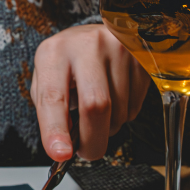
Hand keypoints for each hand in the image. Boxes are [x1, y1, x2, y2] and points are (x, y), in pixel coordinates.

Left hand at [31, 25, 150, 161]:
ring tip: (99, 112)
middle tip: (88, 152)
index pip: (53, 96)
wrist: (95, 35)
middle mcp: (86, 46)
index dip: (56, 129)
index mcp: (54, 53)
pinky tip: (115, 98)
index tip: (61, 154)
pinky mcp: (141, 58)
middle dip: (93, 139)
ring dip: (109, 126)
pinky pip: (136, 105)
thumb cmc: (68, 62)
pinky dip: (124, 115)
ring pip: (119, 110)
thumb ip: (51, 111)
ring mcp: (117, 48)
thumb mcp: (49, 79)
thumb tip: (64, 145)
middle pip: (96, 105)